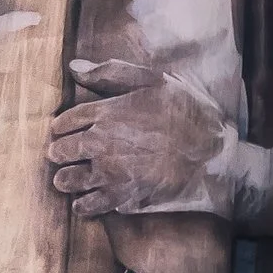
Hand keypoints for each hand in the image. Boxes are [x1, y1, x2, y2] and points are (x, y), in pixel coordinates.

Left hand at [47, 59, 247, 217]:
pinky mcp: (124, 194)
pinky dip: (83, 205)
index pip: (67, 120)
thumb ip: (112, 73)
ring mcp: (111, 171)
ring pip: (70, 179)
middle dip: (59, 153)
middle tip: (59, 156)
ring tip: (66, 180)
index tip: (59, 131)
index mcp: (107, 112)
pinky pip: (91, 204)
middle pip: (63, 150)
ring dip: (65, 179)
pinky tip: (83, 202)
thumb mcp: (155, 80)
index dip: (61, 127)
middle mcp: (102, 142)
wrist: (213, 151)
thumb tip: (75, 67)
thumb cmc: (188, 111)